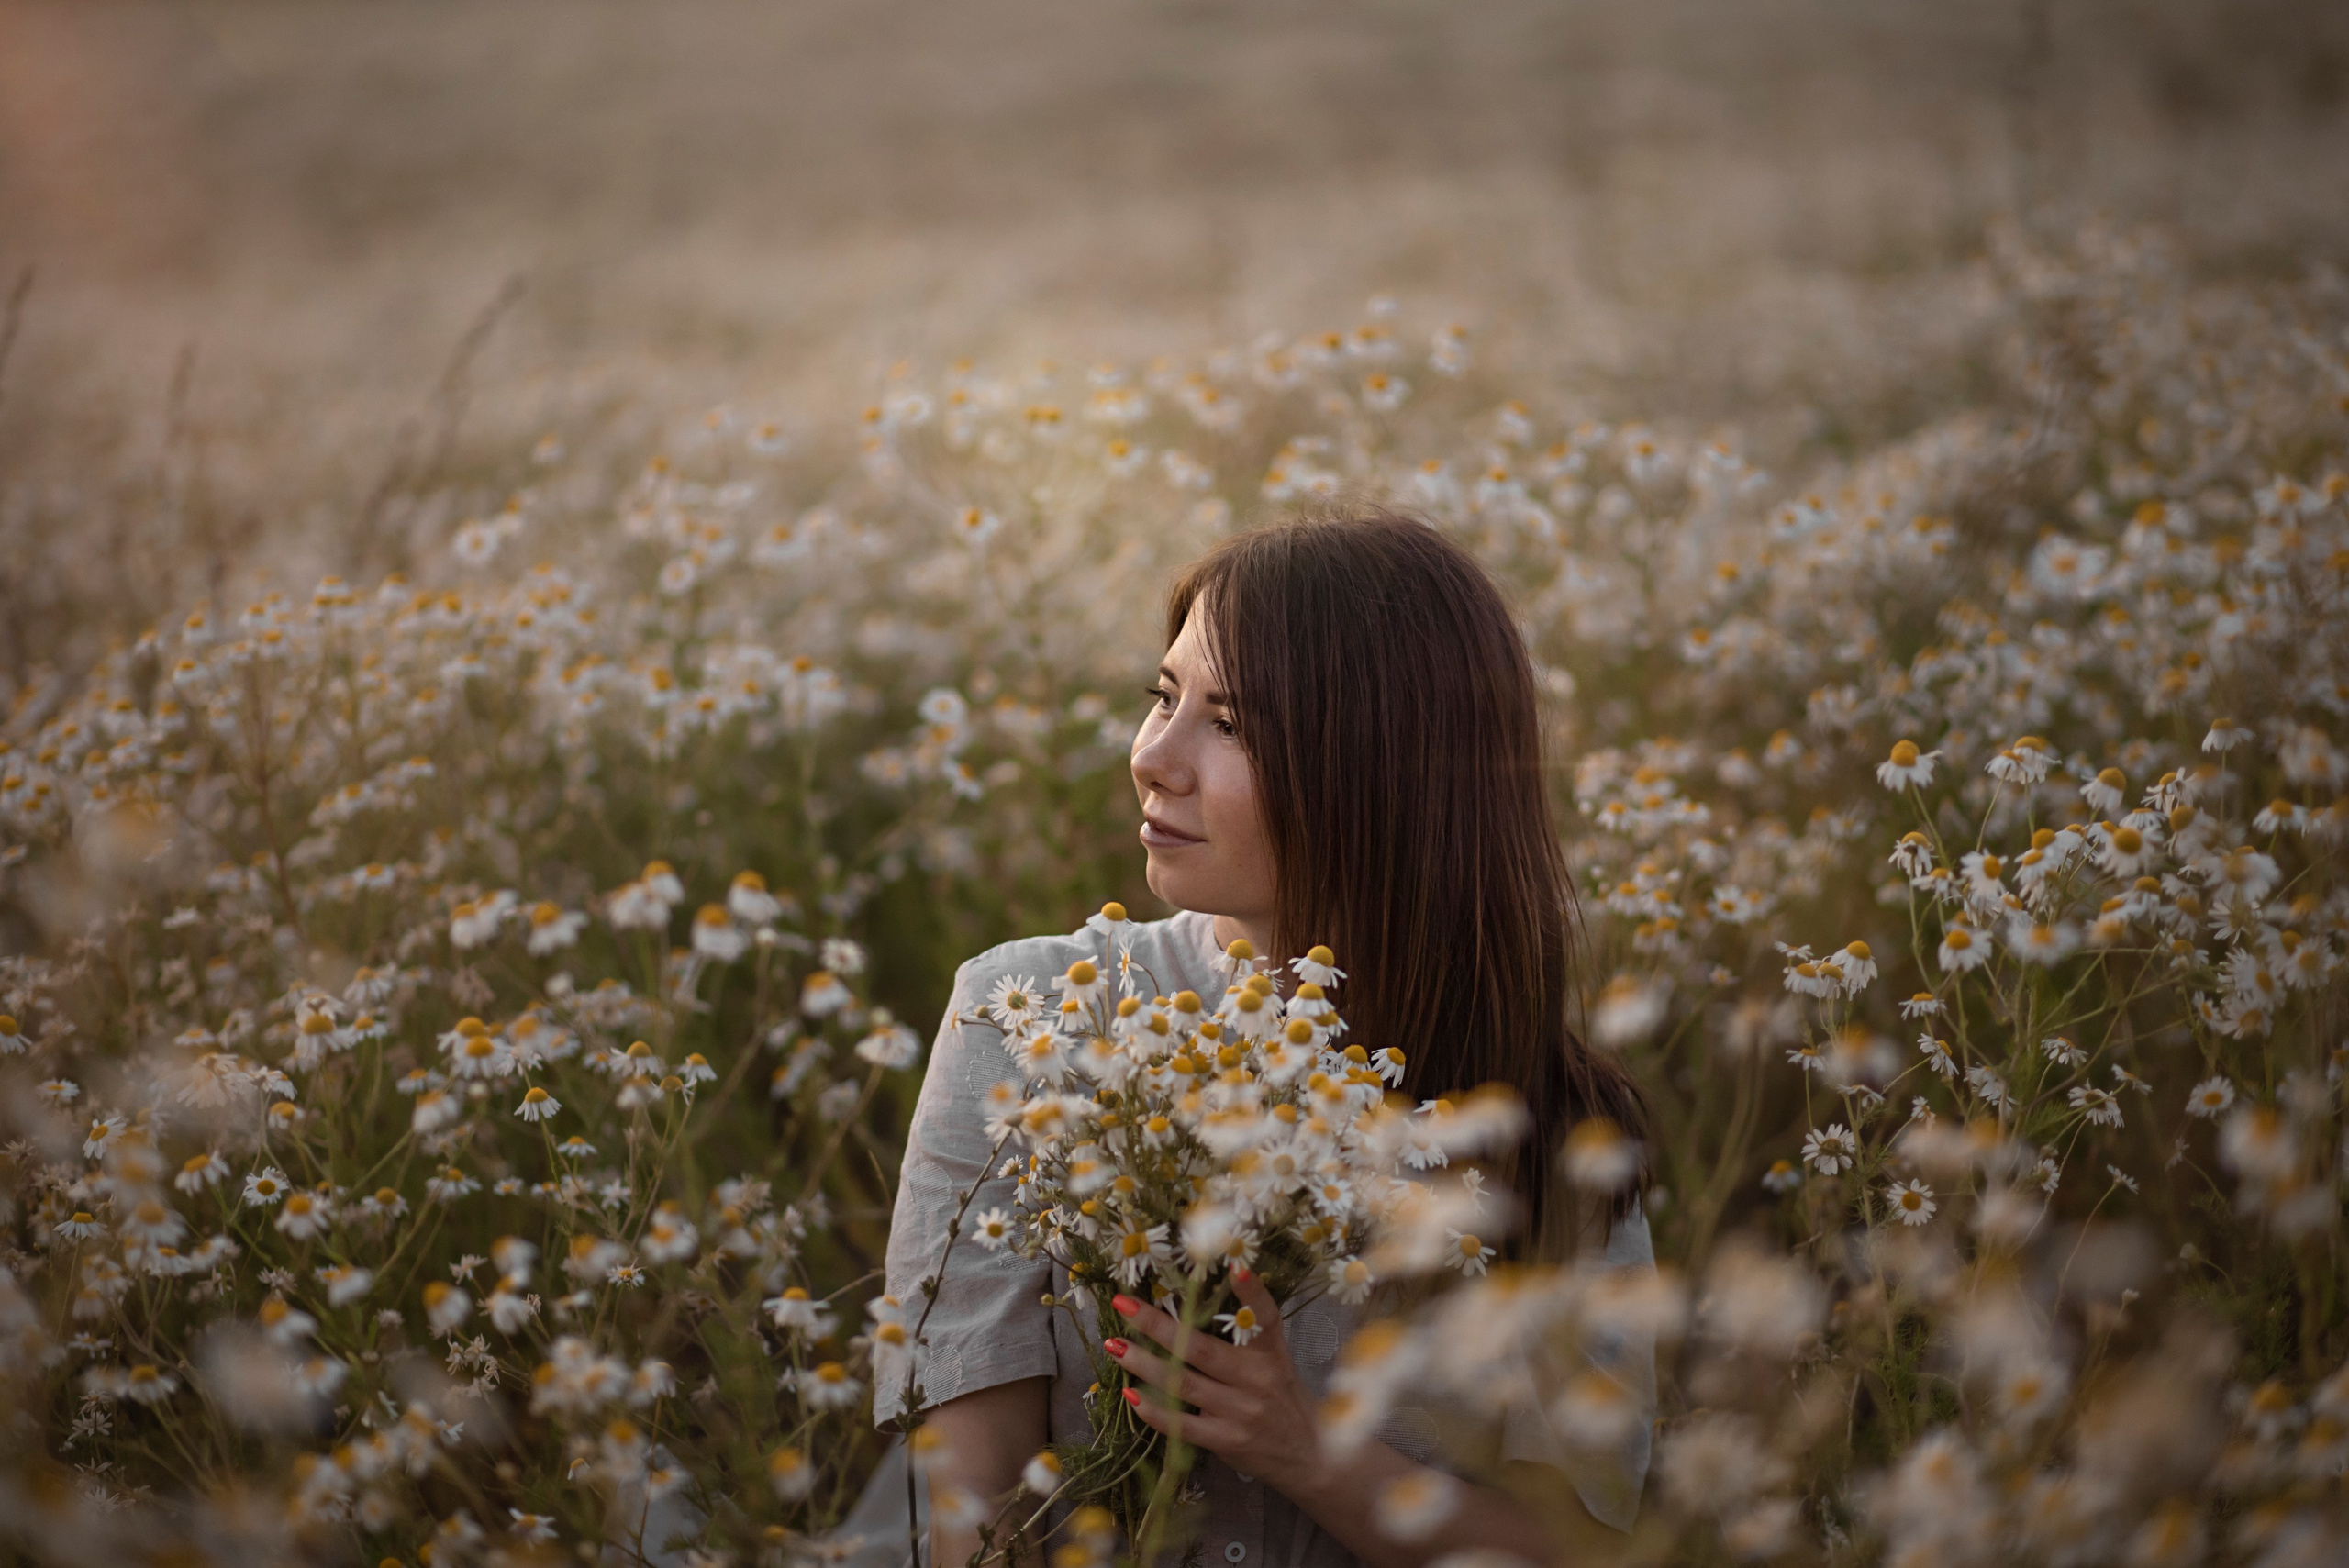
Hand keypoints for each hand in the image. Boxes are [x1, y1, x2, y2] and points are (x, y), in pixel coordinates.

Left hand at [1105, 1268, 1323, 1493]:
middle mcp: (1257, 1379)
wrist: (1308, 1456)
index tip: (1234, 1266)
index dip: (1252, 1293)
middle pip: (1200, 1349)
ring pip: (1182, 1383)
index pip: (1264, 1318)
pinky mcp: (1226, 1441)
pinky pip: (1182, 1425)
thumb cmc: (1282, 1399)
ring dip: (1143, 1363)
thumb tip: (1199, 1300)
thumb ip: (1245, 1336)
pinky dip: (1155, 1410)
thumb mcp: (1275, 1362)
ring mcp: (1240, 1412)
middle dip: (1157, 1325)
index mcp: (1271, 1354)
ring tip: (1115, 1345)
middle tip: (1124, 1304)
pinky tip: (1131, 1396)